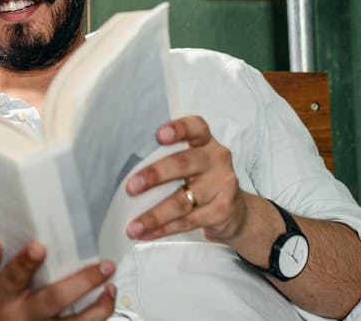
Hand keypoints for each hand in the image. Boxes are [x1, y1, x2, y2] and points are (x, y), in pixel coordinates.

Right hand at [0, 240, 115, 320]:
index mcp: (1, 296)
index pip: (13, 278)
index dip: (25, 263)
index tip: (38, 247)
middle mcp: (24, 315)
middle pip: (55, 300)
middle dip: (81, 282)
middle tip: (102, 266)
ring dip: (98, 306)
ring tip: (111, 286)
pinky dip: (98, 318)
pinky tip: (107, 301)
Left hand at [124, 115, 250, 242]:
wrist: (236, 210)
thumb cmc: (203, 179)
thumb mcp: (194, 161)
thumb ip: (169, 157)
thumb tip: (124, 167)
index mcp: (206, 142)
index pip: (196, 127)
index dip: (178, 129)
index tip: (159, 135)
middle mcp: (216, 160)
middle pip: (183, 164)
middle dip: (154, 175)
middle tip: (131, 187)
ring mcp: (222, 186)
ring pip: (183, 201)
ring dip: (154, 215)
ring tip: (133, 226)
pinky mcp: (221, 211)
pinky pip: (187, 222)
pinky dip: (163, 229)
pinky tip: (146, 234)